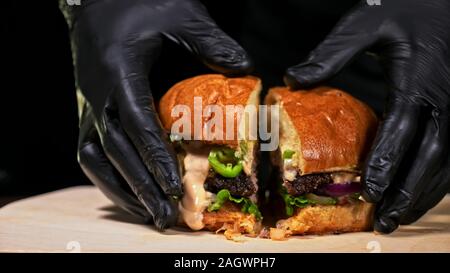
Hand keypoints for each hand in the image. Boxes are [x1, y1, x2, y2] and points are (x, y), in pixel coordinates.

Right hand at [59, 0, 251, 229]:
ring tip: (146, 213)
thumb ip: (212, 41)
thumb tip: (246, 70)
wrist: (96, 0)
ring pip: (95, 157)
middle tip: (164, 215)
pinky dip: (107, 176)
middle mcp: (97, 94)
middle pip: (115, 150)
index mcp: (119, 71)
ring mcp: (88, 104)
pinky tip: (127, 191)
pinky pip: (89, 151)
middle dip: (140, 186)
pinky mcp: (87, 110)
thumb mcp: (180, 14)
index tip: (173, 186)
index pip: (137, 123)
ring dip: (120, 188)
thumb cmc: (137, 4)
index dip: (155, 158)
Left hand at [284, 0, 449, 232]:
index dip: (387, 162)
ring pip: (445, 162)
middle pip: (429, 156)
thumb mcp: (366, 23)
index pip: (402, 129)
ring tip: (400, 219)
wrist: (441, 2)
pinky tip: (418, 193)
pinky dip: (435, 179)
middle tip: (386, 221)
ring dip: (422, 193)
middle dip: (407, 191)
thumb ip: (332, 52)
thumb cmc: (405, 10)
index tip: (370, 191)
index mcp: (418, 81)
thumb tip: (293, 79)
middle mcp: (442, 100)